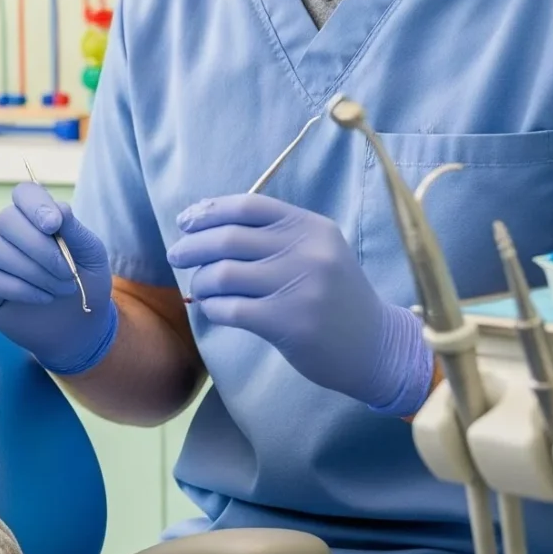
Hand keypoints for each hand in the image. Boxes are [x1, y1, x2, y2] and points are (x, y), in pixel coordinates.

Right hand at [0, 184, 117, 374]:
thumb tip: (57, 209)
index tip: (54, 225)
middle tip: (68, 272)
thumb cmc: (86, 285)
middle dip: (40, 248)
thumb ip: (75, 231)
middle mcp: (8, 232)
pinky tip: (43, 298)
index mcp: (35, 217)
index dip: (35, 205)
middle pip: (6, 220)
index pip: (24, 193)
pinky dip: (22, 289)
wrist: (79, 328)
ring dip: (35, 272)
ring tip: (60, 289)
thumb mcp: (91, 256)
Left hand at [167, 194, 431, 415]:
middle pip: (228, 238)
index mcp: (311, 227)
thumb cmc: (335, 297)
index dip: (209, 211)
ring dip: (201, 281)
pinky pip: (229, 309)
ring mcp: (299, 287)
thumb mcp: (317, 252)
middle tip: (176, 256)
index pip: (248, 206)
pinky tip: (213, 310)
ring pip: (223, 274)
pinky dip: (212, 308)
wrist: (376, 347)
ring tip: (202, 289)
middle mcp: (307, 251)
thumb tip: (204, 221)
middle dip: (191, 246)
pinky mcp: (288, 323)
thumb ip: (273, 235)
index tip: (185, 221)